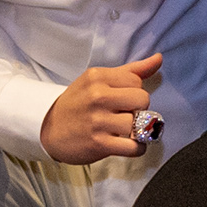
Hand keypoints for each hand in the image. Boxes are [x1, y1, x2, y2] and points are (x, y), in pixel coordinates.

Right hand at [41, 54, 169, 161]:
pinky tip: (129, 144)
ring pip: (138, 124)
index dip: (134, 91)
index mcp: (98, 76)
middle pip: (143, 100)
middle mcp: (98, 96)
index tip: (122, 99)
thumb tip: (159, 58)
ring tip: (125, 130)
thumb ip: (130, 70)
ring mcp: (98, 120)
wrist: (48, 128)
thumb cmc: (78, 103)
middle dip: (138, 109)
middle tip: (125, 114)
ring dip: (136, 130)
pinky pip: (134, 147)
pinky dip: (137, 148)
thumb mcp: (97, 80)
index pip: (137, 81)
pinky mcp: (99, 143)